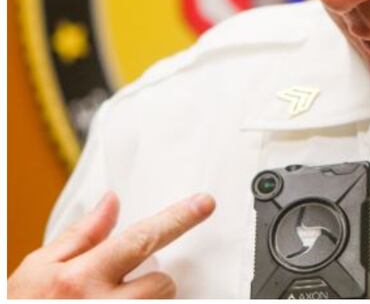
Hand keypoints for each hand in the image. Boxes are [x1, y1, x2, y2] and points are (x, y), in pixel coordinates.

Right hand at [8, 191, 214, 297]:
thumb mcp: (39, 268)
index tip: (203, 204)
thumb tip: (112, 202)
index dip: (177, 219)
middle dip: (150, 281)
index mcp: (80, 278)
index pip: (141, 239)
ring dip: (148, 303)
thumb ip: (82, 235)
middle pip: (161, 282)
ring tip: (116, 303)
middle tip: (122, 289)